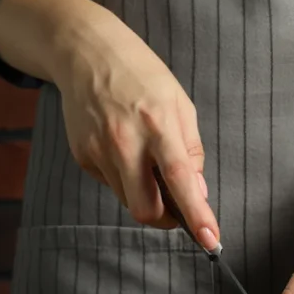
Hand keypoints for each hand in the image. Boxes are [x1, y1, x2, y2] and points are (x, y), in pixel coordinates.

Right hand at [0, 0, 219, 249]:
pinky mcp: (82, 155)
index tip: (211, 240)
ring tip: (146, 162)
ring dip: (145, 195)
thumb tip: (198, 192)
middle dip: (165, 218)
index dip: (197, 214)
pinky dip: (124, 178)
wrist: (86, 52)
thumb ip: (191, 151)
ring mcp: (100, 150)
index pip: (180, 180)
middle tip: (177, 207)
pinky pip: (110, 184)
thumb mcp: (180, 104)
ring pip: (128, 200)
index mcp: (159, 125)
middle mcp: (126, 141)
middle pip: (146, 209)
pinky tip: (124, 148)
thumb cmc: (141, 77)